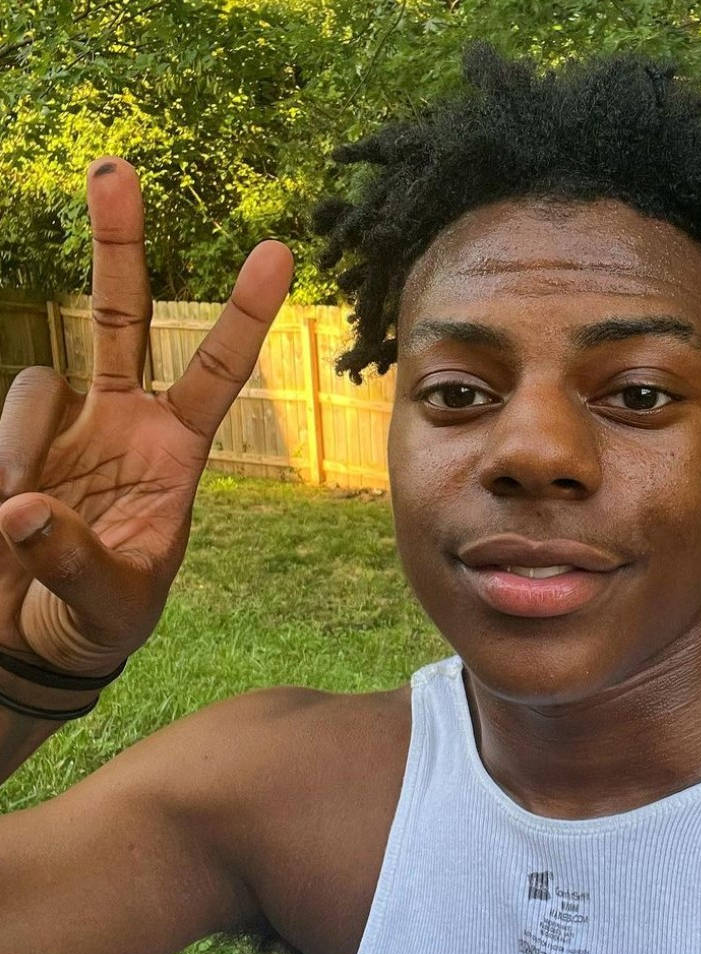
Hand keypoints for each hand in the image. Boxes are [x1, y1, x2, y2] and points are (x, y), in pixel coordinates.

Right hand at [0, 158, 290, 685]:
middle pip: (118, 315)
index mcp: (173, 452)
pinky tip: (3, 520)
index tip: (278, 250)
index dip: (242, 311)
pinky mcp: (7, 445)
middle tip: (113, 166)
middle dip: (116, 241)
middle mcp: (119, 421)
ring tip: (19, 523)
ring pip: (34, 383)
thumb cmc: (95, 625)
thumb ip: (71, 561)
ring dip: (24, 447)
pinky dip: (1, 464)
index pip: (214, 368)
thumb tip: (20, 510)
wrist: (29, 645)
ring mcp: (59, 426)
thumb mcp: (105, 605)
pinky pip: (2, 426)